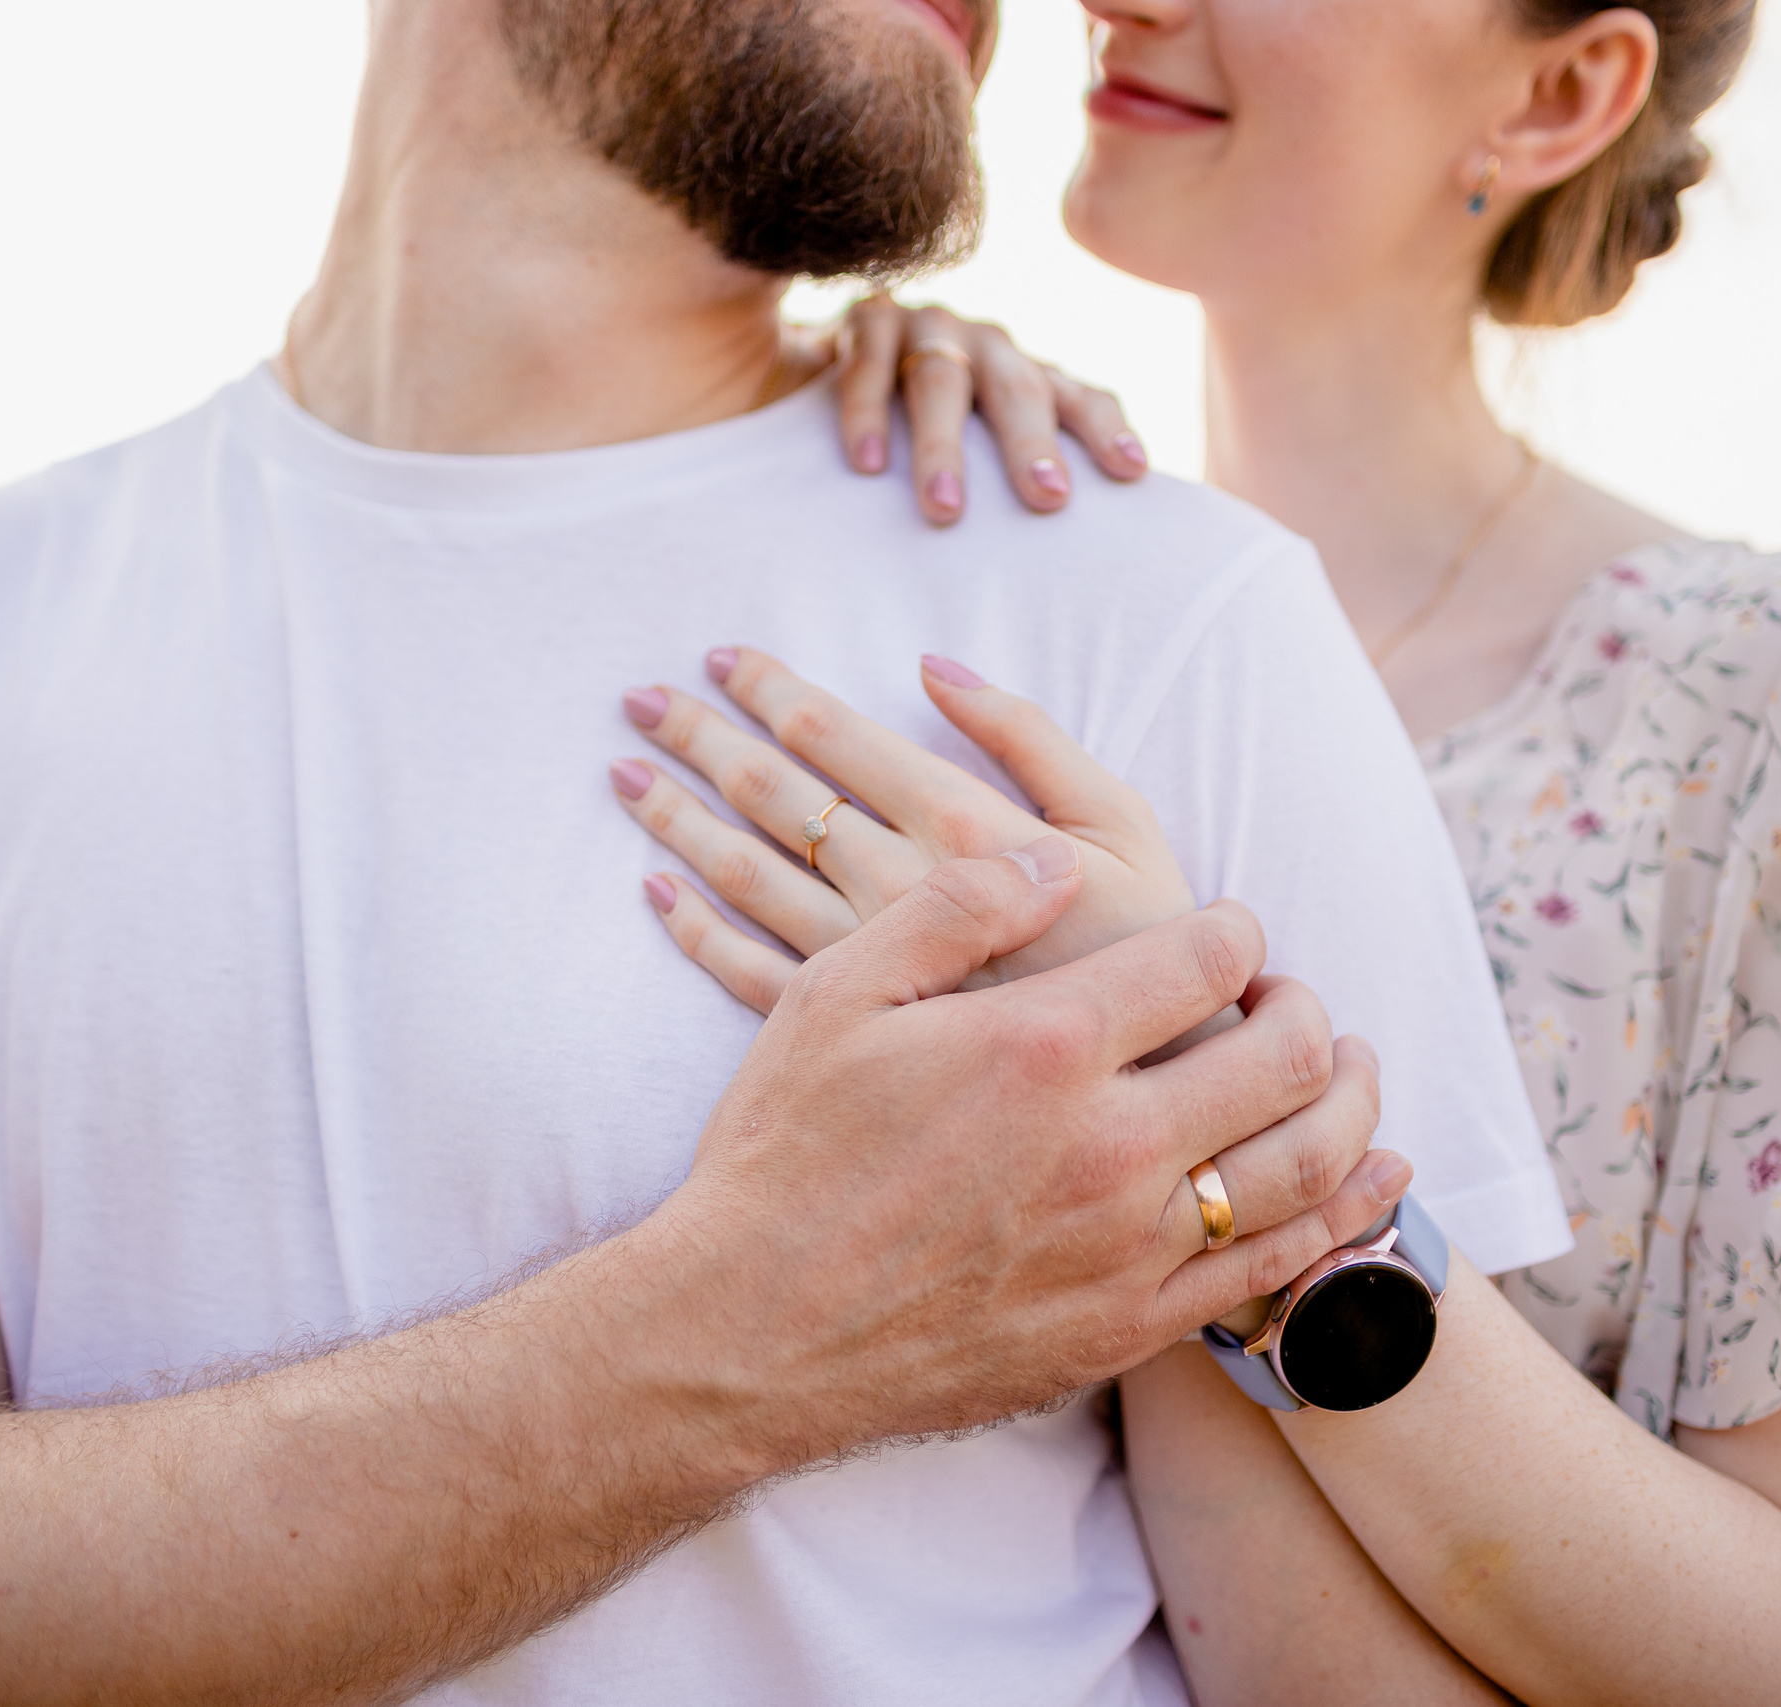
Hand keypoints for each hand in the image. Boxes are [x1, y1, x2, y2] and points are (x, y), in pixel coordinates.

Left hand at [614, 646, 1195, 1015]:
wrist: (1153, 1099)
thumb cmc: (1150, 950)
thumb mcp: (1125, 825)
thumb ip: (1033, 738)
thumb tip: (934, 666)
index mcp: (960, 831)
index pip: (840, 740)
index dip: (775, 692)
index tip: (722, 658)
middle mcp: (895, 893)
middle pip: (773, 798)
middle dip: (704, 739)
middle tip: (641, 701)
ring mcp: (862, 969)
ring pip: (744, 879)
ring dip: (679, 821)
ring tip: (627, 776)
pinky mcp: (849, 1035)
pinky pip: (746, 977)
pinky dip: (694, 934)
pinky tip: (657, 895)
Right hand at [650, 837, 1406, 1449]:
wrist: (745, 1335)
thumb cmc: (783, 1154)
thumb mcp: (837, 993)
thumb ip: (957, 907)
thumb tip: (1059, 861)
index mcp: (1044, 1044)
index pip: (1206, 957)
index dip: (1234, 931)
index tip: (1224, 933)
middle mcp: (1108, 1146)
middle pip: (1283, 1055)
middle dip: (1305, 1009)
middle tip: (1289, 998)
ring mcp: (1127, 1248)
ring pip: (1305, 1164)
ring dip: (1351, 1104)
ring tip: (1352, 1070)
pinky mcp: (1127, 1329)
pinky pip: (1273, 1270)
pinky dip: (1346, 1218)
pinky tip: (1375, 1179)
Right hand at [824, 294, 1147, 524]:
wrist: (827, 357)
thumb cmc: (918, 428)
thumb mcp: (977, 445)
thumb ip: (1012, 480)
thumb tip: (1065, 568)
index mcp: (1026, 376)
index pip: (1079, 397)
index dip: (1106, 429)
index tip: (1132, 471)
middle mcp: (987, 346)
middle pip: (1018, 389)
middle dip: (1033, 444)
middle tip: (1048, 499)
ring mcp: (929, 327)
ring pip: (940, 379)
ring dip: (943, 446)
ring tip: (945, 509)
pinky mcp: (867, 320)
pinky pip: (869, 364)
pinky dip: (869, 414)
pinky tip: (870, 465)